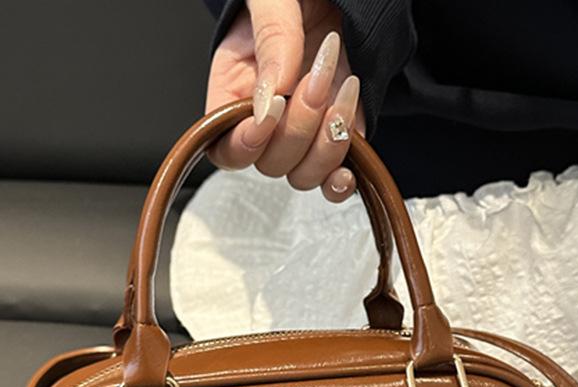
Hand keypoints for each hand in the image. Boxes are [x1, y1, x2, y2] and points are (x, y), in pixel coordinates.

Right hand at [205, 0, 364, 202]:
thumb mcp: (273, 0)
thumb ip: (271, 42)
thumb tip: (271, 95)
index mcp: (233, 92)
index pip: (225, 147)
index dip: (246, 143)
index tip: (275, 109)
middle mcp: (266, 123)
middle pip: (271, 164)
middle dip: (298, 128)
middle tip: (317, 77)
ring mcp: (303, 135)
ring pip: (304, 175)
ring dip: (326, 143)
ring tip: (344, 89)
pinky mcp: (336, 139)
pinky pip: (334, 178)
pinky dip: (343, 175)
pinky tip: (352, 153)